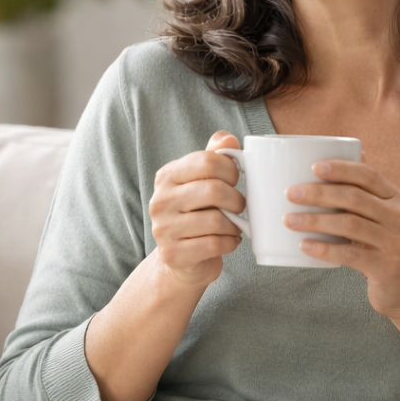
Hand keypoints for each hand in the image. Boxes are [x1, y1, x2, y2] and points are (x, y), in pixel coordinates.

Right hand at [148, 131, 245, 289]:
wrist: (180, 262)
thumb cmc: (195, 215)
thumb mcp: (200, 182)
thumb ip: (213, 157)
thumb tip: (228, 138)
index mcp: (167, 176)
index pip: (207, 161)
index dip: (230, 170)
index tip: (234, 181)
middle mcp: (160, 200)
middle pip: (214, 190)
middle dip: (236, 200)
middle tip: (239, 206)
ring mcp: (164, 229)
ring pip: (216, 221)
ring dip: (234, 225)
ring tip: (234, 225)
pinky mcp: (173, 254)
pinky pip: (214, 245)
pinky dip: (229, 243)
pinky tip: (228, 241)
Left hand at [284, 161, 399, 318]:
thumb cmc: (388, 247)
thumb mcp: (384, 215)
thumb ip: (368, 190)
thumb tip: (355, 150)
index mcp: (393, 198)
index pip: (367, 175)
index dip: (341, 168)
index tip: (313, 167)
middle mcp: (396, 216)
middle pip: (354, 198)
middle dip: (319, 193)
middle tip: (290, 193)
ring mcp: (393, 242)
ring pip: (350, 224)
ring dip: (315, 221)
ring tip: (289, 220)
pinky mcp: (385, 267)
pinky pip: (350, 254)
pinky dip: (325, 250)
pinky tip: (304, 246)